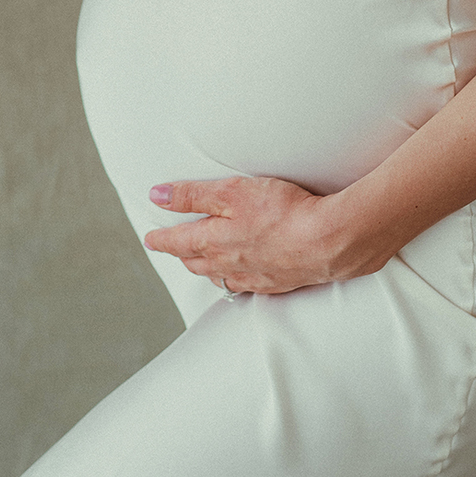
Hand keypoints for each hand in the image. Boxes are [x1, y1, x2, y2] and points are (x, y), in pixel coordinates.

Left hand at [143, 177, 374, 294]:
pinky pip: (244, 285)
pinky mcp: (275, 282)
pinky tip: (238, 276)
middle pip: (196, 262)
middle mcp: (228, 264)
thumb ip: (192, 194)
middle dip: (181, 254)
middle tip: (172, 248)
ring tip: (199, 262)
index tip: (150, 239)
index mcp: (214, 241)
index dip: (161, 239)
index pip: (178, 242)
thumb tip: (156, 196)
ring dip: (205, 268)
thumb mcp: (231, 191)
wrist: (325, 241)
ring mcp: (252, 276)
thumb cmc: (281, 212)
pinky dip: (233, 279)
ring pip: (219, 276)